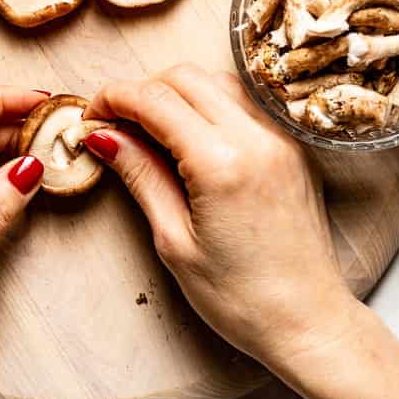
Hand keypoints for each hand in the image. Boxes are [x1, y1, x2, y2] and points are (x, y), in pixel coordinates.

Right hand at [84, 64, 398, 398]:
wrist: (308, 321)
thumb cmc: (239, 296)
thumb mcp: (173, 239)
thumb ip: (140, 175)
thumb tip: (102, 136)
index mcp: (222, 164)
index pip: (155, 99)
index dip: (113, 99)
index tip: (90, 117)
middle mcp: (257, 139)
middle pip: (184, 77)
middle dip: (140, 91)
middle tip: (112, 123)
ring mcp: (280, 139)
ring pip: (215, 80)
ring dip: (174, 92)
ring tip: (147, 130)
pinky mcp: (291, 148)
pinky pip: (241, 102)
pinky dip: (205, 103)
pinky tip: (185, 136)